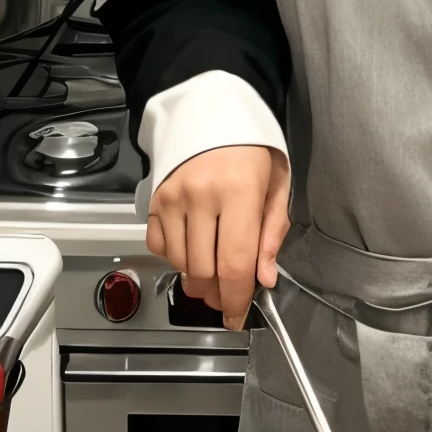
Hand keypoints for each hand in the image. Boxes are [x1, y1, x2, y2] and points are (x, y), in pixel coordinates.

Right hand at [146, 145, 289, 329]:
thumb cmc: (253, 153)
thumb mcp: (277, 187)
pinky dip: (174, 258)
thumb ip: (271, 234)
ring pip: (180, 263)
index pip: (234, 263)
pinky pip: (158, 246)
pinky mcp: (154, 199)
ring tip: (213, 273)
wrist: (215, 115)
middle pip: (204, 270)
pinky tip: (192, 249)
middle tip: (229, 298)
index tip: (238, 317)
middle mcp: (201, 196)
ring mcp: (173, 197)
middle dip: (218, 294)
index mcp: (239, 192)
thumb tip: (263, 278)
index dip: (237, 298)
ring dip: (197, 278)